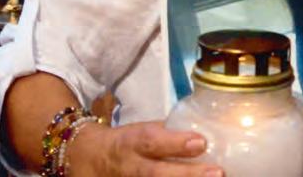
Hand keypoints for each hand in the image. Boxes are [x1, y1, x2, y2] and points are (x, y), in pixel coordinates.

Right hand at [66, 121, 221, 176]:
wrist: (84, 158)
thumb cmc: (125, 142)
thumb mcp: (141, 130)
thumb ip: (170, 132)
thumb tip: (207, 130)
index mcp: (132, 143)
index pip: (152, 141)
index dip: (176, 143)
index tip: (201, 142)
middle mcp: (129, 167)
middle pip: (156, 173)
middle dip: (186, 174)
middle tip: (217, 173)